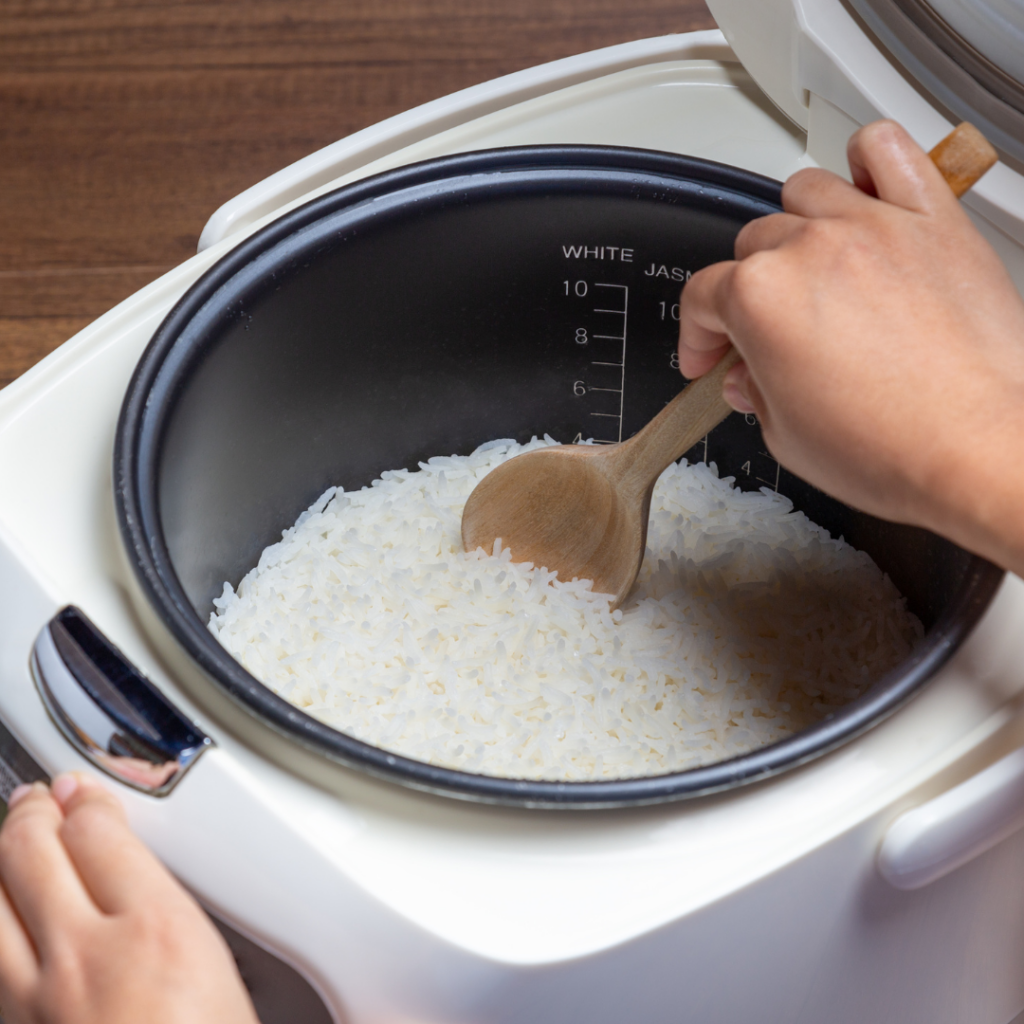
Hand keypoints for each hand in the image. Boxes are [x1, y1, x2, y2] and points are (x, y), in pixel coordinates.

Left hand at [0, 773, 257, 1023]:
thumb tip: (175, 904)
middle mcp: (85, 958)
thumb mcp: (232, 984)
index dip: (86, 799)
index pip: (96, 831)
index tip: (87, 791)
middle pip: (29, 852)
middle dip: (32, 812)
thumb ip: (187, 926)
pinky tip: (7, 913)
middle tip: (40, 798)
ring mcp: (37, 999)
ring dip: (2, 860)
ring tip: (14, 839)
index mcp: (156, 931)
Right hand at [678, 119, 1023, 573]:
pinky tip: (865, 191)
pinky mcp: (931, 220)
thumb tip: (751, 375)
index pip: (703, 297)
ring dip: (796, 226)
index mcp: (759, 298)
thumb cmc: (894, 448)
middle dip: (748, 289)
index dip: (698, 333)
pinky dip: (868, 160)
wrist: (978, 449)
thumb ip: (756, 394)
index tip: (709, 355)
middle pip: (752, 243)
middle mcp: (810, 249)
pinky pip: (888, 149)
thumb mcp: (787, 438)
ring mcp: (872, 226)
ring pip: (806, 190)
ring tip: (812, 265)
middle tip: (766, 331)